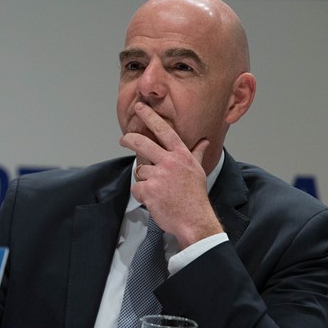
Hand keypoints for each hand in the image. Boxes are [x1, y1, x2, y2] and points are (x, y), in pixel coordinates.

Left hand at [120, 102, 223, 249]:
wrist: (194, 220)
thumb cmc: (196, 196)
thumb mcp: (198, 171)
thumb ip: (197, 154)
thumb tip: (204, 142)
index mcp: (181, 155)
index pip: (164, 131)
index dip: (150, 117)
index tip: (139, 107)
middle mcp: (170, 162)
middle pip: (142, 144)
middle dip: (129, 139)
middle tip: (123, 139)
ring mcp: (158, 176)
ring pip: (140, 171)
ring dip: (145, 181)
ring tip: (158, 191)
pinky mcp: (149, 190)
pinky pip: (136, 188)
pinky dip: (142, 195)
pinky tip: (154, 200)